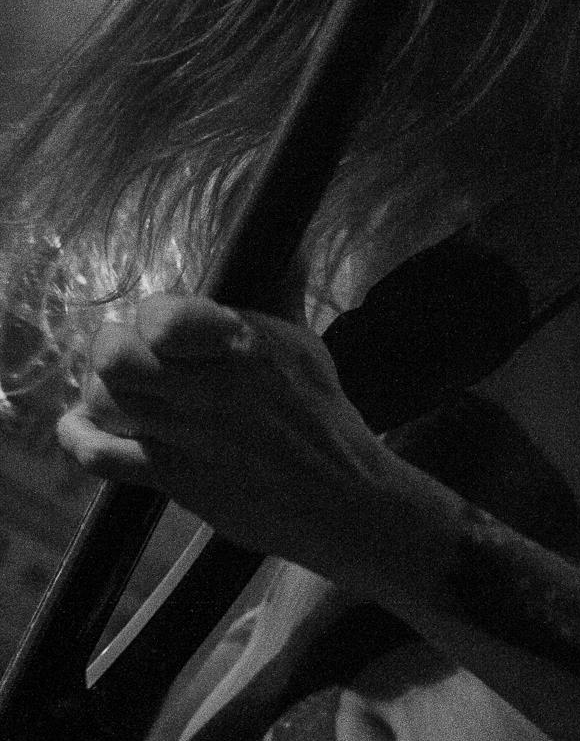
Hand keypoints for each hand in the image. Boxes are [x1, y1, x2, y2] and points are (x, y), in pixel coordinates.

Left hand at [56, 293, 393, 579]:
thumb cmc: (324, 418)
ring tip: (124, 393)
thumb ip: (281, 293)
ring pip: (102, 399)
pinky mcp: (171, 478)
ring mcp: (184, 436)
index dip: (154, 317)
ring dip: (103, 391)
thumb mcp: (305, 346)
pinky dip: (80, 438)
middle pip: (115, 356)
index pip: (161, 317)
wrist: (339, 499)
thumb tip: (290, 241)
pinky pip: (98, 456)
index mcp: (242, 346)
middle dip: (115, 349)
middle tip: (136, 359)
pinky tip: (82, 426)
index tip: (167, 329)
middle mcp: (207, 388)